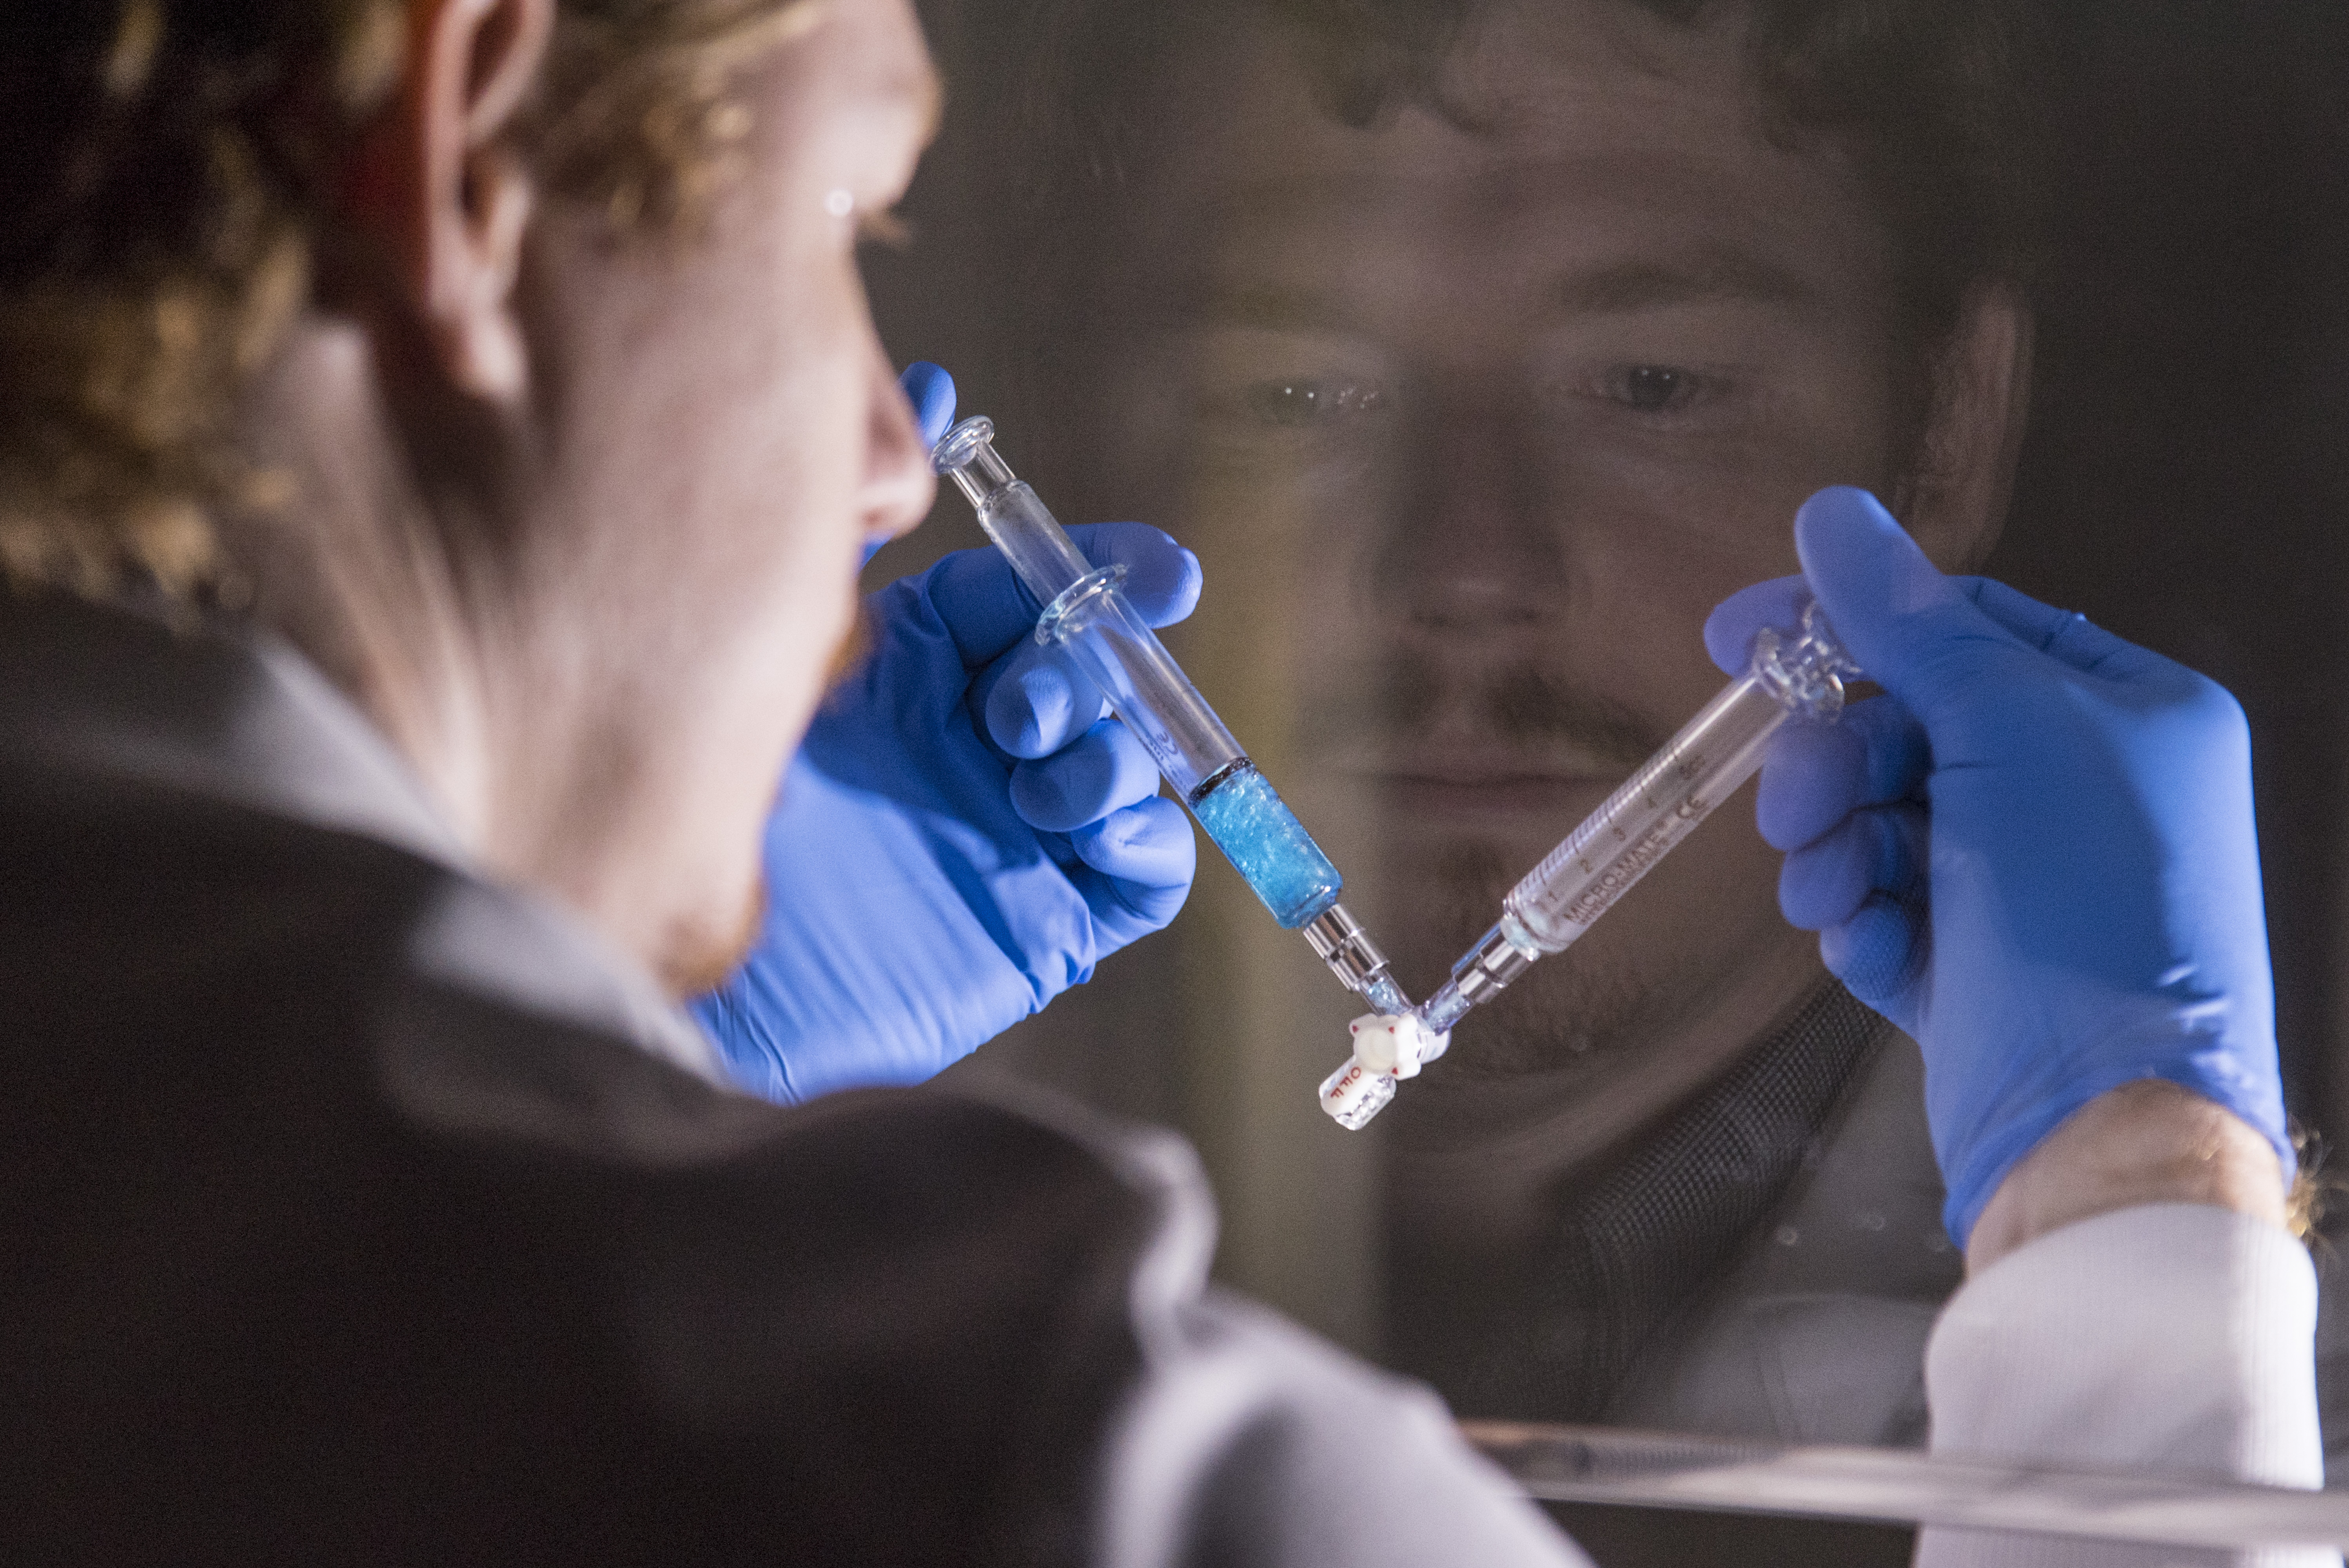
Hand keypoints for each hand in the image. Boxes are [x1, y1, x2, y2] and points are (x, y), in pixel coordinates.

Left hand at [690, 365, 1198, 1102]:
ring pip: (1131, 761)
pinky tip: (1088, 821)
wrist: (658, 970)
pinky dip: (1144, 836)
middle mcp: (976, 741)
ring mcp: (1015, 830)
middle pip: (1092, 673)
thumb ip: (846, 524)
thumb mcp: (773, 634)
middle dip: (1090, 663)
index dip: (1096, 575)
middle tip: (1027, 696)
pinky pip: (1143, 872)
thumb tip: (928, 382)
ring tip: (1037, 765)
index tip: (1152, 567)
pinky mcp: (1042, 921)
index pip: (1033, 600)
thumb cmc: (698, 799)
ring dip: (1109, 746)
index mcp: (920, 668)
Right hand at [1705, 486, 2291, 1244]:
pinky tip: (1870, 947)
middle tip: (1792, 803)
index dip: (1846, 624)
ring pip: (1878, 820)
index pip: (1965, 626)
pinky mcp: (1974, 964)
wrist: (2105, 1116)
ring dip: (1835, 850)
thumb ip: (1910, 622)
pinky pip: (1879, 907)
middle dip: (1833, 763)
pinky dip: (1858, 921)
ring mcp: (2027, 883)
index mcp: (2127, 713)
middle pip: (1906, 726)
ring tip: (1836, 896)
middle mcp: (2084, 790)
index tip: (1736, 638)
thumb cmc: (2093, 913)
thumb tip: (1834, 515)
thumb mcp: (2006, 728)